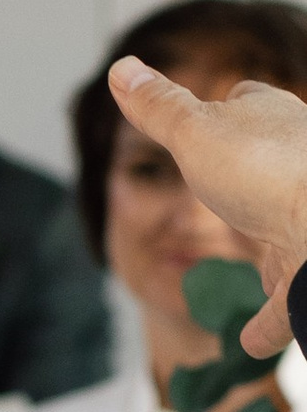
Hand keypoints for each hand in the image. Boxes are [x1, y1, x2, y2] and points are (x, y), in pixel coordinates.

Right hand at [110, 57, 306, 353]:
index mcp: (271, 120)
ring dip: (270, 254)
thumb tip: (122, 69)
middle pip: (270, 165)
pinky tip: (251, 341)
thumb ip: (159, 108)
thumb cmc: (266, 171)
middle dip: (250, 182)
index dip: (225, 107)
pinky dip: (271, 319)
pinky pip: (290, 296)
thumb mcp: (195, 132)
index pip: (247, 101)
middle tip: (225, 197)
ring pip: (288, 233)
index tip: (208, 116)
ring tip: (249, 277)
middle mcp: (298, 164)